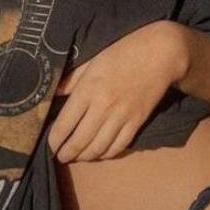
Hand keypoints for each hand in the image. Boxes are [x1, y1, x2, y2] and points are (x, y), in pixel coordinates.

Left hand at [46, 21, 183, 163]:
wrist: (159, 53)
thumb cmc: (122, 52)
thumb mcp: (92, 61)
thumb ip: (72, 79)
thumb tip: (54, 93)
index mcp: (87, 89)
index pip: (64, 124)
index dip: (54, 140)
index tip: (51, 145)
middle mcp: (102, 106)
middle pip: (79, 141)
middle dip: (67, 153)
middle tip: (61, 156)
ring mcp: (121, 116)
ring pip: (98, 148)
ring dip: (85, 157)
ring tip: (78, 157)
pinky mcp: (137, 122)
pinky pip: (119, 146)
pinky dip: (107, 154)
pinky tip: (100, 153)